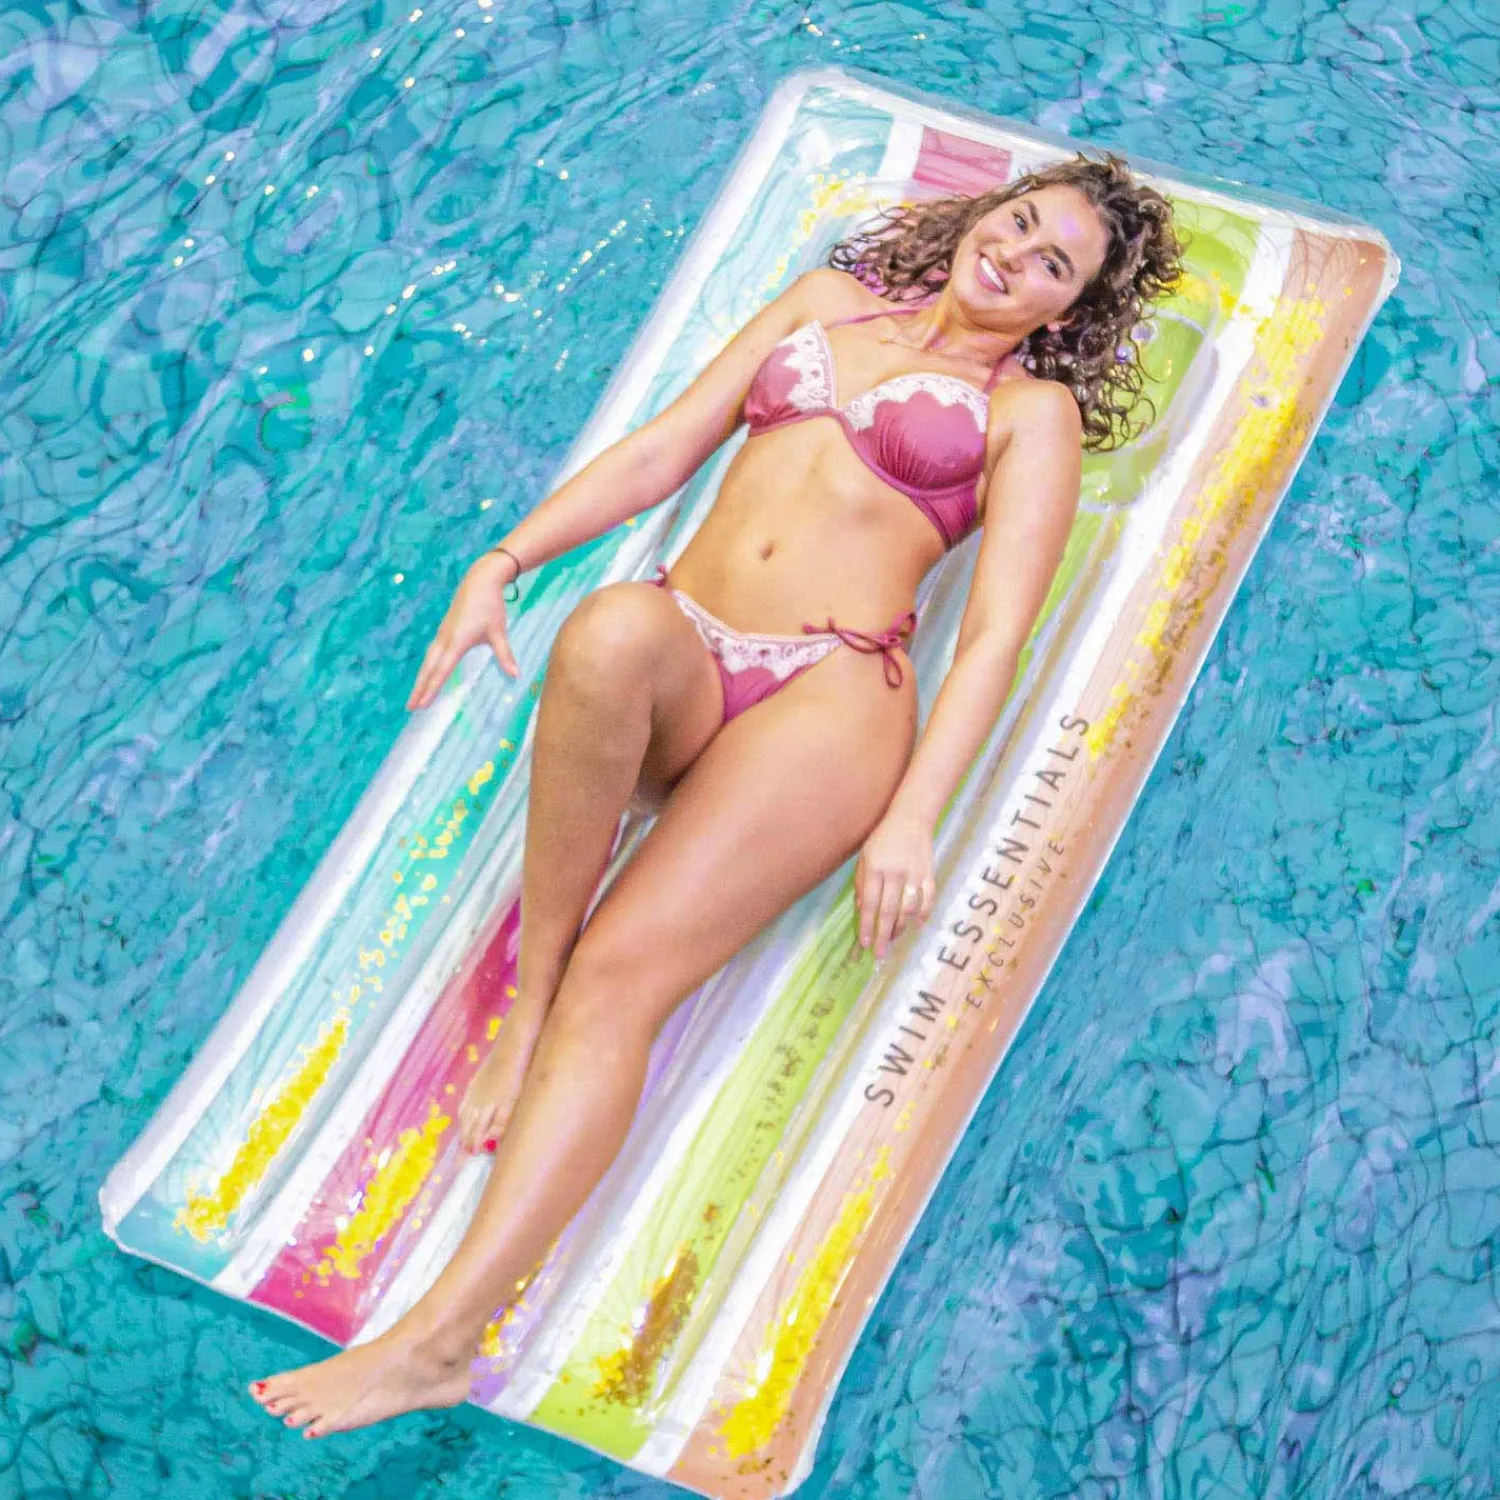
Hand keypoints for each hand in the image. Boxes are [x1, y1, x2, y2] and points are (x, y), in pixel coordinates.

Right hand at [406, 552, 519, 710]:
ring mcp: (442, 634)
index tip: (422, 705)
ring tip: (416, 696)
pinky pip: (432, 653)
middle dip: (419, 689)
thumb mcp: (499, 632)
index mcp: (457, 642)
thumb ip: (505, 656)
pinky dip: (427, 667)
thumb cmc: (491, 606)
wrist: (480, 580)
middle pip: (428, 669)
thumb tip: (516, 676)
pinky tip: (427, 674)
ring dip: (421, 679)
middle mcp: (445, 639)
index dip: (431, 689)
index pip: (441, 671)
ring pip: (428, 661)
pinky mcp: (444, 630)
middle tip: (411, 708)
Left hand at [854, 811, 935, 960]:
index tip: (865, 943)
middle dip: (883, 934)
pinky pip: (928, 898)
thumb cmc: (882, 838)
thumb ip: (862, 882)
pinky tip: (918, 925)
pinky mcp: (929, 873)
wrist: (910, 819)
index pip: (870, 903)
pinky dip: (924, 913)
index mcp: (875, 869)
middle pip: (889, 910)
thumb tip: (862, 909)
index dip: (867, 925)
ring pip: (908, 908)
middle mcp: (894, 873)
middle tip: (880, 953)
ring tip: (895, 940)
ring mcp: (914, 874)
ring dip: (901, 927)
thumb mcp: (864, 857)